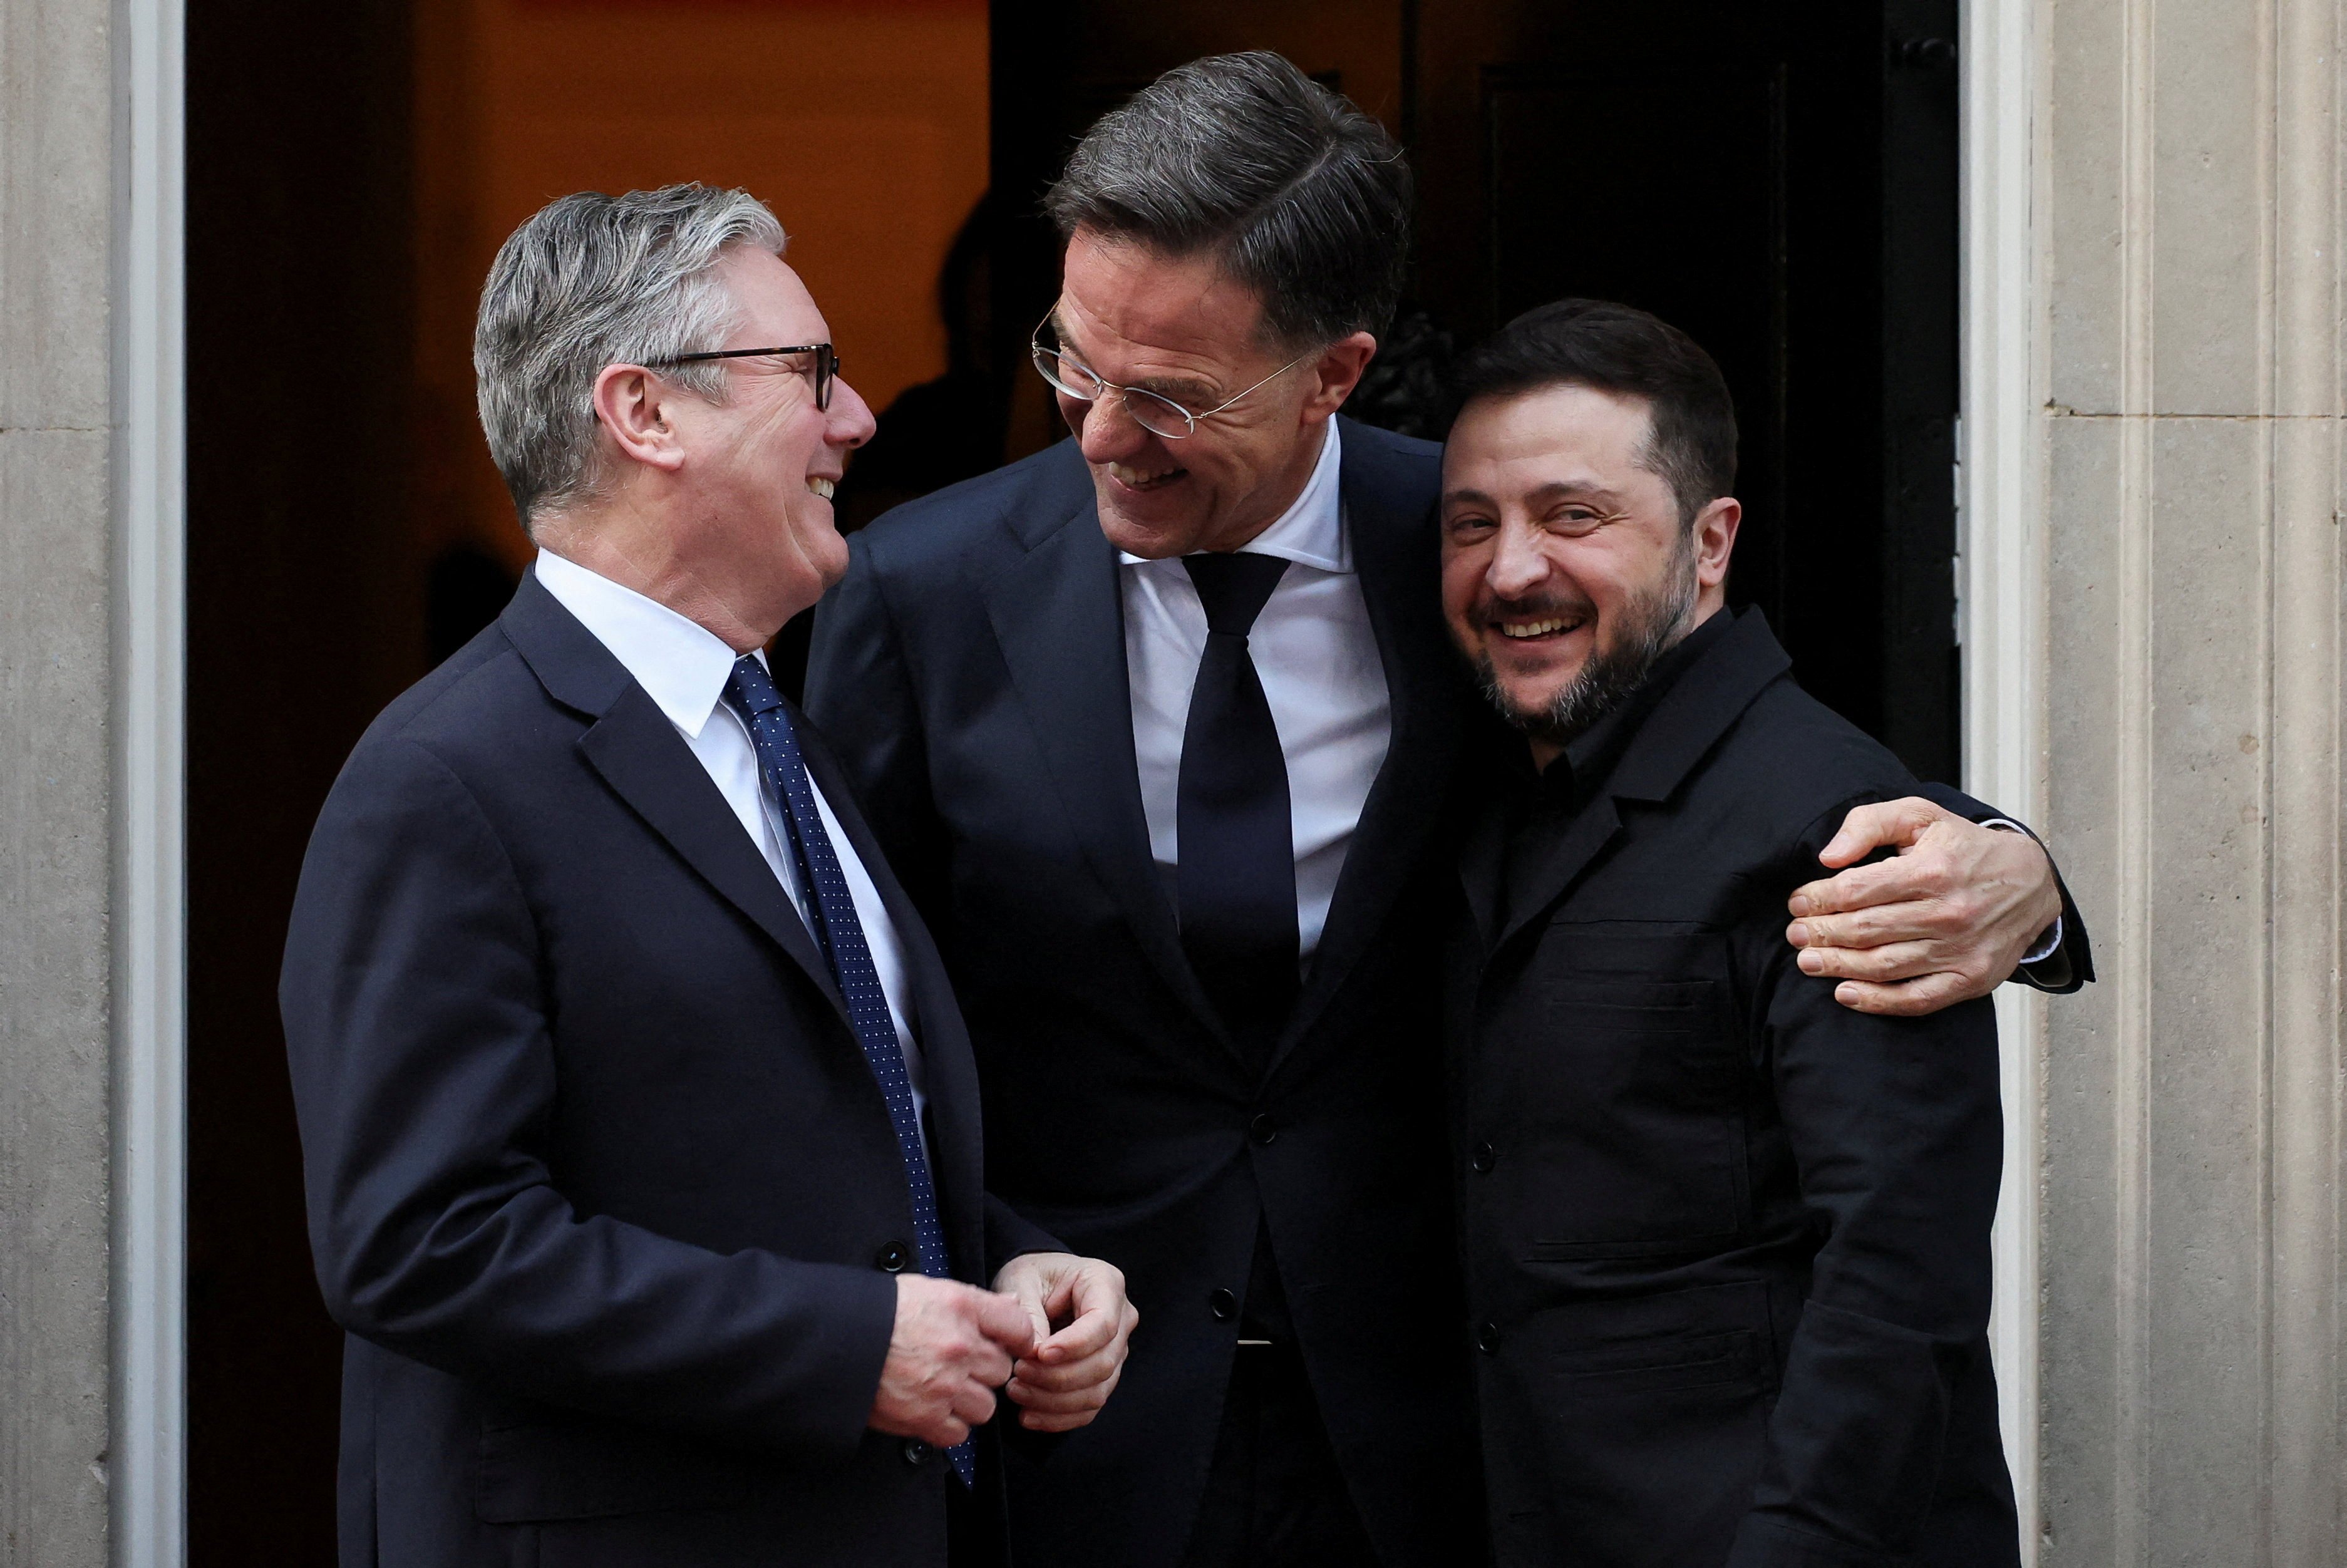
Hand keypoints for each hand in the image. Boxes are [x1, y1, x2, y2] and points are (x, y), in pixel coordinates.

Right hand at [869, 1274, 1038, 1447]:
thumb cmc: (875, 1313)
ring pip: (985, 1406)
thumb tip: (1008, 1307)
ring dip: (969, 1402)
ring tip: (944, 1389)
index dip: (1016, 1339)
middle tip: (961, 1367)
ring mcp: (944, 1385)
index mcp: (961, 1307)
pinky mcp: (924, 1418)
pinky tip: (931, 1409)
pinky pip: (959, 1433)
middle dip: (984, 1371)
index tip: (1009, 1346)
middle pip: (1001, 1370)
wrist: (832, 1343)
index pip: (1018, 1326)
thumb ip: (972, 1301)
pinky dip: (948, 1426)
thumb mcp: (926, 1289)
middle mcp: (959, 1346)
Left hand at [992, 1252, 1139, 1432]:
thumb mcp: (1022, 1280)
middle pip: (1102, 1362)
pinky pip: (1089, 1407)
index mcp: (1105, 1283)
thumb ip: (1029, 1312)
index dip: (1073, 1346)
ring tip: (1016, 1391)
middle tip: (1017, 1374)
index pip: (1103, 1324)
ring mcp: (1116, 1351)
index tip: (1038, 1354)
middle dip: (1057, 1377)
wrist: (1037, 1286)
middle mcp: (1121, 1318)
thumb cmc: (1032, 1277)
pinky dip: (1059, 1418)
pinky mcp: (1103, 1377)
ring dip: (1054, 1401)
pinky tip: (1028, 1415)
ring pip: (1097, 1391)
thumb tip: (1034, 1355)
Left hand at [1785, 797, 2062, 1017]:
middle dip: (1820, 933)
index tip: (1798, 901)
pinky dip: (1878, 1001)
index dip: (1818, 898)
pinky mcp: (1970, 978)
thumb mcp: (1920, 815)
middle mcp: (1947, 913)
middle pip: (1865, 929)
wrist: (2031, 882)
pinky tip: (1846, 994)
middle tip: (1795, 934)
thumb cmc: (1964, 847)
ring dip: (1837, 966)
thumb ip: (1869, 823)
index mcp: (1932, 870)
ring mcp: (1960, 950)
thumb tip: (1828, 857)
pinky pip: (1916, 998)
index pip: (1857, 890)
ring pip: (1884, 965)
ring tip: (1807, 961)